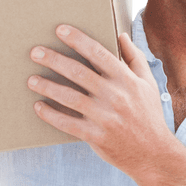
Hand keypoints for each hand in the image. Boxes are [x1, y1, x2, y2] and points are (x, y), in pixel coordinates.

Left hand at [28, 25, 175, 180]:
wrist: (153, 154)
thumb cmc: (149, 116)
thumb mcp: (148, 84)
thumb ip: (135, 58)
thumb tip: (121, 36)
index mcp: (127, 80)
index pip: (99, 54)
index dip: (78, 40)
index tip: (60, 30)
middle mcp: (115, 96)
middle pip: (79, 73)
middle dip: (55, 60)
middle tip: (35, 52)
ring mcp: (105, 118)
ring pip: (70, 97)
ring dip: (48, 87)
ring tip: (31, 79)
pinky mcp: (96, 136)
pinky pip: (68, 124)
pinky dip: (51, 115)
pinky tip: (39, 106)